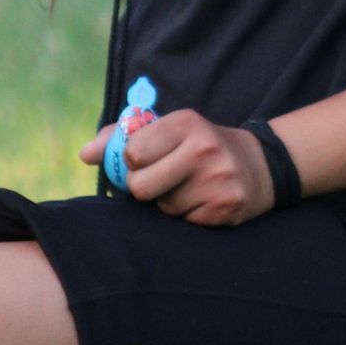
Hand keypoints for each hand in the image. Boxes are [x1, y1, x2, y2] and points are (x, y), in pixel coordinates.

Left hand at [81, 109, 275, 224]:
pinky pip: (185, 222)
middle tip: (159, 180)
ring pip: (163, 207)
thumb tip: (84, 154)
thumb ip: (123, 137)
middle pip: (141, 187)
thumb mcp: (169, 130)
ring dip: (168, 203)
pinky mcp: (226, 207)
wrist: (261, 165)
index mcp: (185, 122)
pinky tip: (204, 200)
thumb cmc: (200, 145)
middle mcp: (203, 148)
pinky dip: (189, 215)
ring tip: (189, 188)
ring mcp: (217, 179)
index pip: (133, 153)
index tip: (146, 160)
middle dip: (143, 189)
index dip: (133, 162)